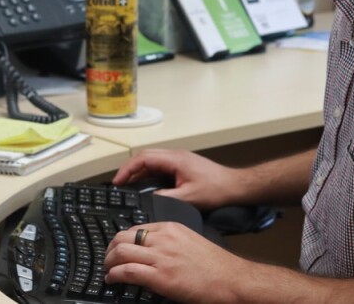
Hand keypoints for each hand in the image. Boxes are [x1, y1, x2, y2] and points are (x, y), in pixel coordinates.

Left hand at [105, 222, 248, 302]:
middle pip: (123, 237)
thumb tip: (154, 252)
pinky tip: (112, 279)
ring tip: (107, 270)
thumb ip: (171, 243)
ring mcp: (160, 257)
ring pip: (120, 252)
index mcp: (171, 228)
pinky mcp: (160, 277)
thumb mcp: (191, 242)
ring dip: (108, 262)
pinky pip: (127, 271)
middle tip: (108, 259)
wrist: (231, 280)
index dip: (122, 240)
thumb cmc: (216, 266)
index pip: (136, 228)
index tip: (118, 248)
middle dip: (111, 249)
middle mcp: (163, 239)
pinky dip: (114, 275)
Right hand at [112, 149, 238, 210]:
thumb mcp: (188, 198)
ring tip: (128, 185)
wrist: (235, 186)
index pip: (144, 158)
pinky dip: (149, 174)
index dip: (128, 169)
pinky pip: (160, 166)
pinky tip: (145, 185)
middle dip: (129, 169)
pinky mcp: (182, 165)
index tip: (118, 181)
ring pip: (152, 160)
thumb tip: (147, 199)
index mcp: (175, 159)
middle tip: (119, 183)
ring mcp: (179, 159)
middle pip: (145, 156)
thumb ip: (165, 197)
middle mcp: (175, 155)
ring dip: (139, 171)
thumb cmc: (216, 190)